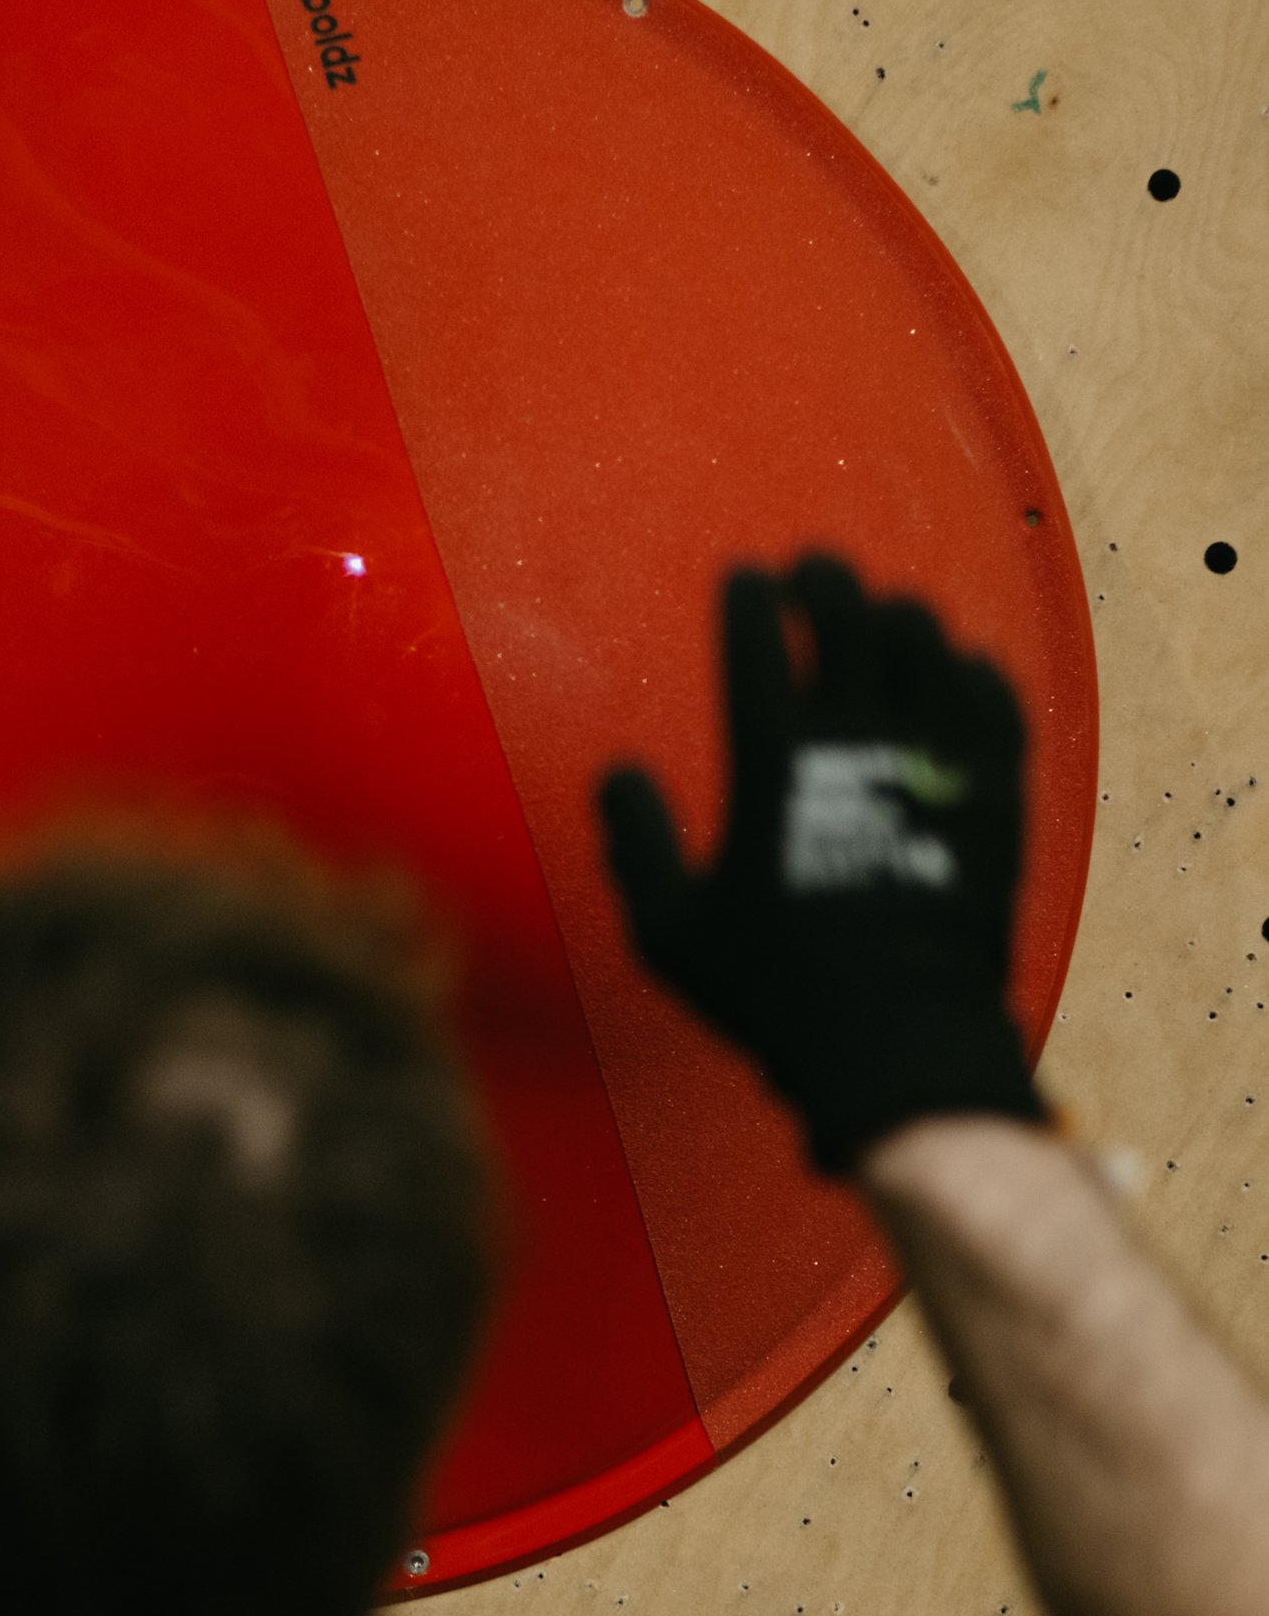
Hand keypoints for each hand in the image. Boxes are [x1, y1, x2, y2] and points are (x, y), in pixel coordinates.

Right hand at [597, 556, 1045, 1174]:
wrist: (897, 1042)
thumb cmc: (773, 992)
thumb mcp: (667, 931)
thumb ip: (634, 842)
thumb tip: (620, 774)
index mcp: (772, 759)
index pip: (757, 633)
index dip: (748, 593)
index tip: (744, 582)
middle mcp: (858, 737)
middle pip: (848, 610)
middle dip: (823, 576)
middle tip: (810, 573)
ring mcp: (937, 758)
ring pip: (927, 638)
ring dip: (896, 616)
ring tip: (882, 619)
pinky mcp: (995, 790)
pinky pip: (994, 696)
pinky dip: (971, 671)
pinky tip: (956, 675)